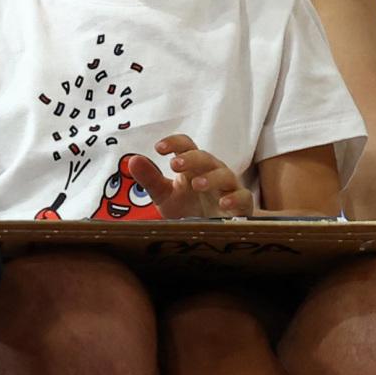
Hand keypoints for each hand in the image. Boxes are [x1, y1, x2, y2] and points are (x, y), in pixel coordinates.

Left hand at [128, 136, 247, 217]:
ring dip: (210, 178)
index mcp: (193, 167)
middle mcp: (212, 172)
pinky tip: (224, 204)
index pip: (186, 146)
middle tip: (175, 165)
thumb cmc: (189, 207)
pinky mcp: (242, 205)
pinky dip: (235, 198)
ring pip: (224, 175)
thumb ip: (150, 179)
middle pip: (205, 158)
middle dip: (191, 159)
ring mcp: (228, 187)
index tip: (158, 148)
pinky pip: (243, 197)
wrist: (213, 231)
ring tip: (197, 184)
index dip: (174, 143)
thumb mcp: (165, 195)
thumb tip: (132, 161)